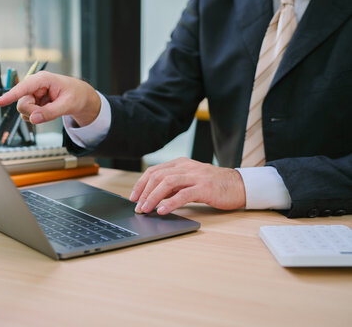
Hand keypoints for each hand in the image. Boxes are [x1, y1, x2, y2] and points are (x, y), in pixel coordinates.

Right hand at [0, 71, 100, 125]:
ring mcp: (32, 93)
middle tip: (49, 112)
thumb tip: (33, 119)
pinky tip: (46, 110)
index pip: (23, 88)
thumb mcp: (67, 105)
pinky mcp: (32, 100)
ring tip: (51, 109)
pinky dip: (37, 116)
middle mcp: (34, 85)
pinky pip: (27, 113)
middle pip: (22, 104)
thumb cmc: (76, 95)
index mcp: (43, 79)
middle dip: (33, 112)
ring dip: (35, 114)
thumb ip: (50, 113)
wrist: (80, 96)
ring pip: (23, 110)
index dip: (11, 95)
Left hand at [130, 157, 245, 214]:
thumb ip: (174, 186)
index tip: (133, 197)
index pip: (154, 171)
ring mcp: (196, 176)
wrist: (240, 185)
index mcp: (181, 164)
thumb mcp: (190, 181)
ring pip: (167, 183)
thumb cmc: (214, 185)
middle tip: (137, 207)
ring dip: (153, 197)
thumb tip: (153, 196)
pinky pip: (183, 194)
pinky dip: (170, 203)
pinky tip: (162, 211)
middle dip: (144, 192)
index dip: (141, 184)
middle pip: (157, 176)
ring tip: (146, 209)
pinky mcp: (205, 188)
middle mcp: (186, 167)